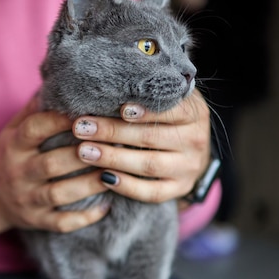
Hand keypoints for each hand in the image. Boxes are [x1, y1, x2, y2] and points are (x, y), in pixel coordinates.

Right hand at [0, 97, 109, 233]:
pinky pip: (62, 223)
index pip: (34, 130)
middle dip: (83, 154)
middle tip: (115, 143)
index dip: (59, 120)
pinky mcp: (37, 221)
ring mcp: (28, 200)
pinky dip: (85, 218)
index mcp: (13, 146)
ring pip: (60, 194)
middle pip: (51, 163)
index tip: (87, 110)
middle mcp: (19, 173)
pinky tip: (107, 206)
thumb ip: (34, 110)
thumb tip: (59, 80)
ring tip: (115, 173)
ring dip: (90, 184)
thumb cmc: (8, 157)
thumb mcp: (12, 131)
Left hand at [72, 90, 210, 203]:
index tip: (119, 108)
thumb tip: (108, 86)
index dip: (146, 111)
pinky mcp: (180, 188)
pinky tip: (104, 178)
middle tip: (82, 128)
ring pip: (149, 165)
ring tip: (84, 151)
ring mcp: (189, 167)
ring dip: (113, 158)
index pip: (171, 110)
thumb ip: (149, 93)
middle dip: (113, 132)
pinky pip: (152, 192)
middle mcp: (196, 140)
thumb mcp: (168, 100)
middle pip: (151, 137)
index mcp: (194, 113)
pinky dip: (127, 186)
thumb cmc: (170, 117)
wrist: (193, 150)